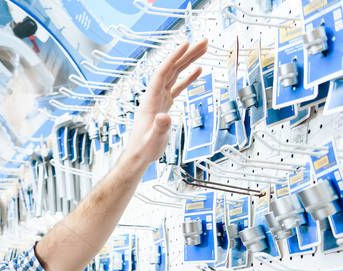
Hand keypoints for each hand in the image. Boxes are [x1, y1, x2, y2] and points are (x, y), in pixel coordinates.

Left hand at [124, 40, 207, 164]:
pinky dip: (187, 78)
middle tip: (204, 42)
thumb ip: (160, 128)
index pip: (162, 74)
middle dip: (187, 55)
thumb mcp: (154, 140)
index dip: (173, 58)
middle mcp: (154, 97)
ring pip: (175, 75)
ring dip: (188, 62)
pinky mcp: (164, 105)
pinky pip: (177, 87)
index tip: (185, 44)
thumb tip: (165, 117)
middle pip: (171, 70)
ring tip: (203, 49)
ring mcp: (160, 100)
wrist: (139, 156)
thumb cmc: (144, 149)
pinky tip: (198, 70)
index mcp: (150, 101)